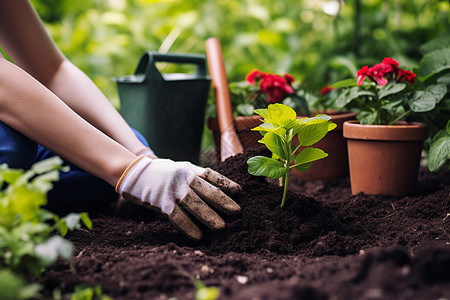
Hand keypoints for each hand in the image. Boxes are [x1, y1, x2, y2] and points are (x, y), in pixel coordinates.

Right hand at [116, 156, 240, 239]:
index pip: (211, 175)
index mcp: (189, 169)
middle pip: (206, 190)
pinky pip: (177, 216)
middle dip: (223, 201)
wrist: (133, 172)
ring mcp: (171, 190)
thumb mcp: (180, 168)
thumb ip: (196, 175)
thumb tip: (220, 187)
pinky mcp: (160, 202)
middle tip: (237, 212)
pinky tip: (199, 236)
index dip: (226, 183)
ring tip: (222, 227)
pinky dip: (188, 227)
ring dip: (209, 216)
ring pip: (194, 204)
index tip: (239, 191)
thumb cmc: (162, 173)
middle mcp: (182, 178)